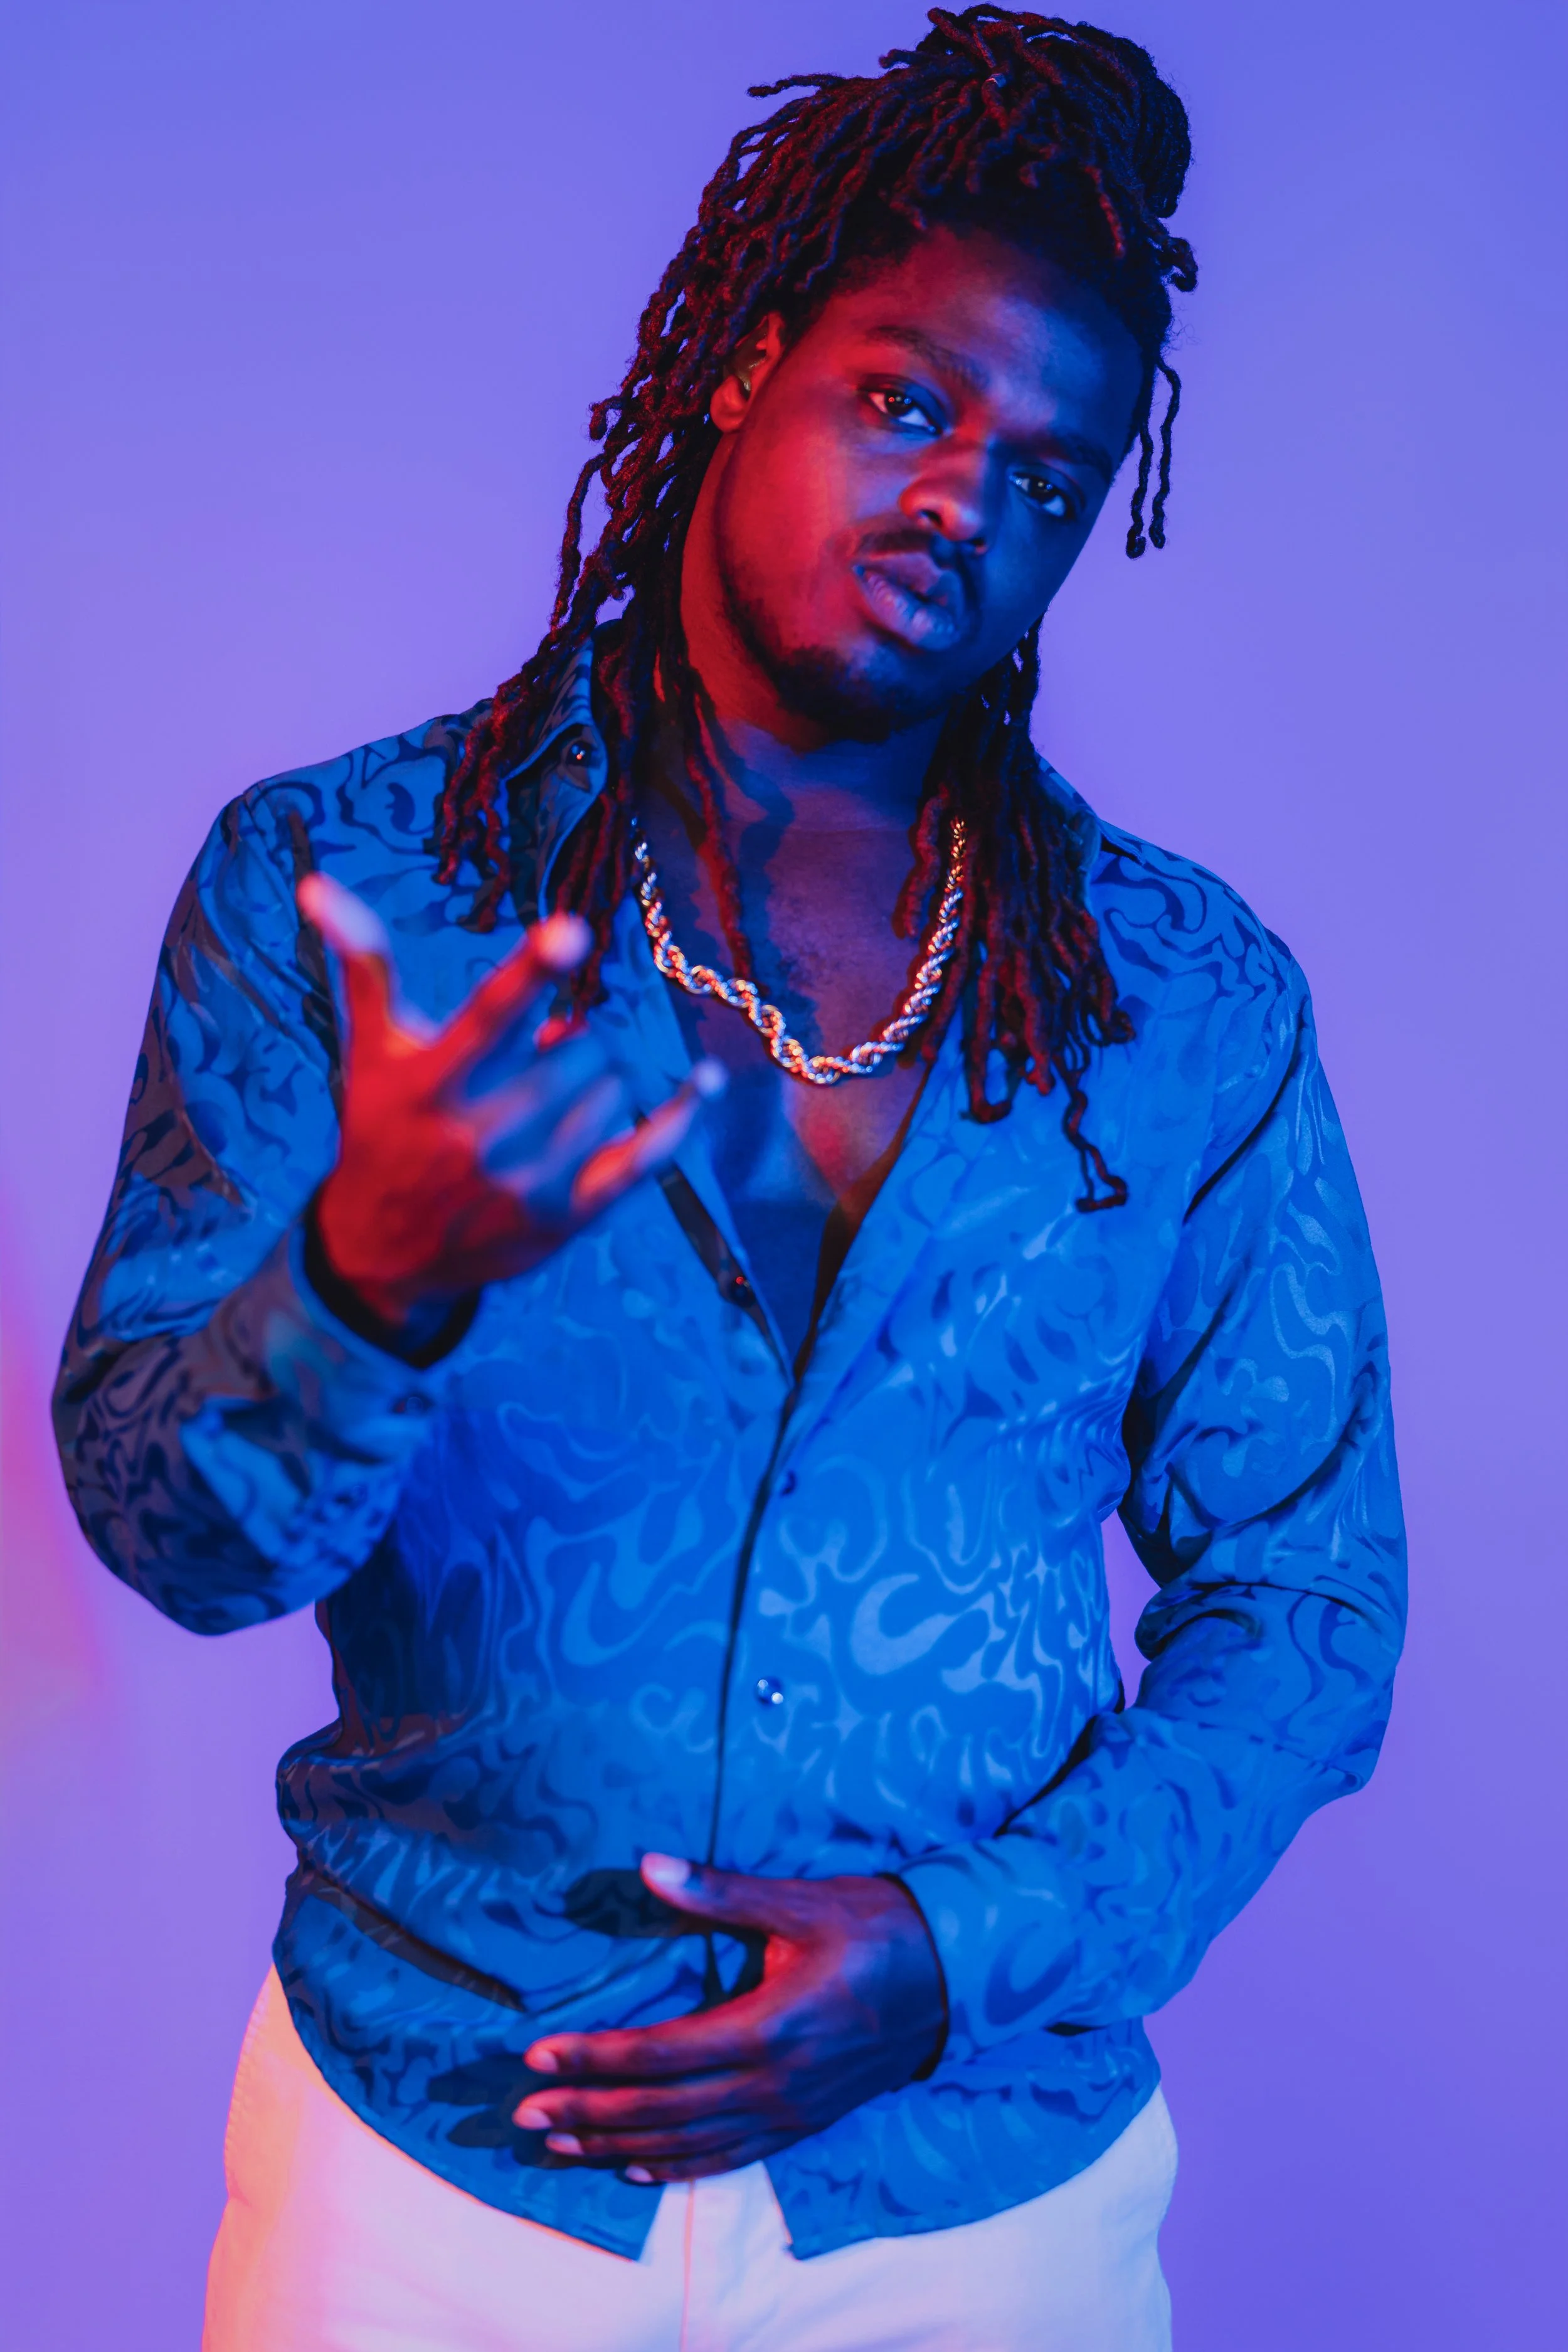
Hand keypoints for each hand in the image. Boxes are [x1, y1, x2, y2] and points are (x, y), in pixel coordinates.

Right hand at [298, 874, 720, 1329]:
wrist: (382, 1252)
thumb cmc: (383, 1130)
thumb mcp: (371, 1051)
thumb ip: (363, 966)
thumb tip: (317, 885)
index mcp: (434, 1082)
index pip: (491, 1014)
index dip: (532, 970)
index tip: (570, 931)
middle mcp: (482, 1132)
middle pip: (580, 1046)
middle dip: (574, 1037)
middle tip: (543, 1053)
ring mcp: (528, 1179)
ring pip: (612, 1091)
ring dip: (597, 1082)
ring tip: (553, 1098)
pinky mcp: (566, 1215)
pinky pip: (644, 1157)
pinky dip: (680, 1116)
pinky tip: (706, 1082)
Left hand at [511, 1854, 947, 2181]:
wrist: (956, 1978)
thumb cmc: (876, 1928)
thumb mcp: (800, 1900)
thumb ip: (721, 1891)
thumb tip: (649, 1863)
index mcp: (768, 2028)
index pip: (660, 2053)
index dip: (595, 2058)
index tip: (539, 2057)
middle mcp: (774, 2084)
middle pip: (662, 2110)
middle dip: (588, 2113)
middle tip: (524, 2117)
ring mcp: (790, 2112)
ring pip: (688, 2143)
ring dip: (617, 2146)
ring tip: (559, 2147)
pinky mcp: (804, 2122)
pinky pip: (729, 2156)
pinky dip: (678, 2167)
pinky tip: (636, 2168)